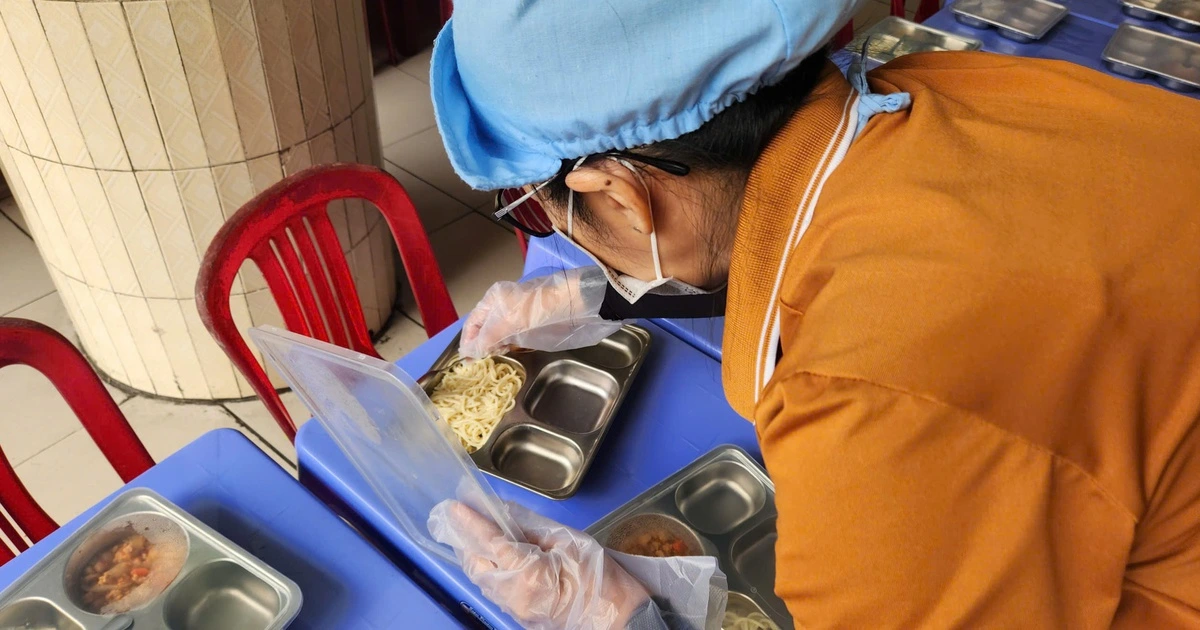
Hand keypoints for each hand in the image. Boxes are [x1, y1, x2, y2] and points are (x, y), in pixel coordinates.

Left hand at [429, 500, 650, 628]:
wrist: (618, 620)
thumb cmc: (600, 580)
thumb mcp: (570, 543)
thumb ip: (533, 528)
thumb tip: (506, 514)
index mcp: (526, 575)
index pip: (490, 542)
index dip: (470, 522)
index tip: (454, 507)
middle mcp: (513, 596)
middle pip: (477, 565)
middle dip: (467, 540)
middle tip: (461, 516)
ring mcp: (515, 610)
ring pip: (482, 580)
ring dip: (476, 555)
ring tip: (474, 532)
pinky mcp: (521, 616)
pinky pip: (495, 590)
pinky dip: (489, 569)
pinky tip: (494, 556)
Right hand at [459, 267, 622, 358]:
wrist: (575, 304)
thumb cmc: (541, 308)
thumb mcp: (511, 321)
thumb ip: (489, 337)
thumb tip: (470, 352)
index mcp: (494, 299)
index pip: (473, 322)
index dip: (468, 340)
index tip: (465, 360)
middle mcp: (501, 306)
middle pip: (483, 329)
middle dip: (479, 345)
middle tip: (477, 364)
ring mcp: (515, 317)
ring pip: (496, 335)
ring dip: (492, 348)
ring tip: (489, 360)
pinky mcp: (528, 327)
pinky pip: (510, 338)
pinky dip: (505, 347)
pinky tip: (504, 354)